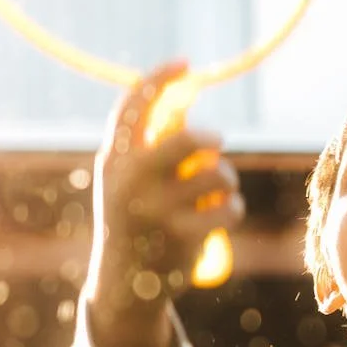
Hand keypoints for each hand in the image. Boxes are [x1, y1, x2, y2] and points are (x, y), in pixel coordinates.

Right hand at [90, 60, 243, 304]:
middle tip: (214, 147)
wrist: (125, 282)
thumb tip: (184, 104)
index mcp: (113, 161)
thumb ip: (146, 147)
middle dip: (211, 140)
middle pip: (187, 140)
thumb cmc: (133, 220)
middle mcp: (130, 182)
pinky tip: (222, 216)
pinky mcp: (181, 236)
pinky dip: (232, 209)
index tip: (184, 63)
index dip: (158, 79)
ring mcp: (155, 210)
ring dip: (227, 179)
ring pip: (217, 174)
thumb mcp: (126, 181)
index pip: (132, 108)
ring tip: (220, 190)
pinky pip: (228, 208)